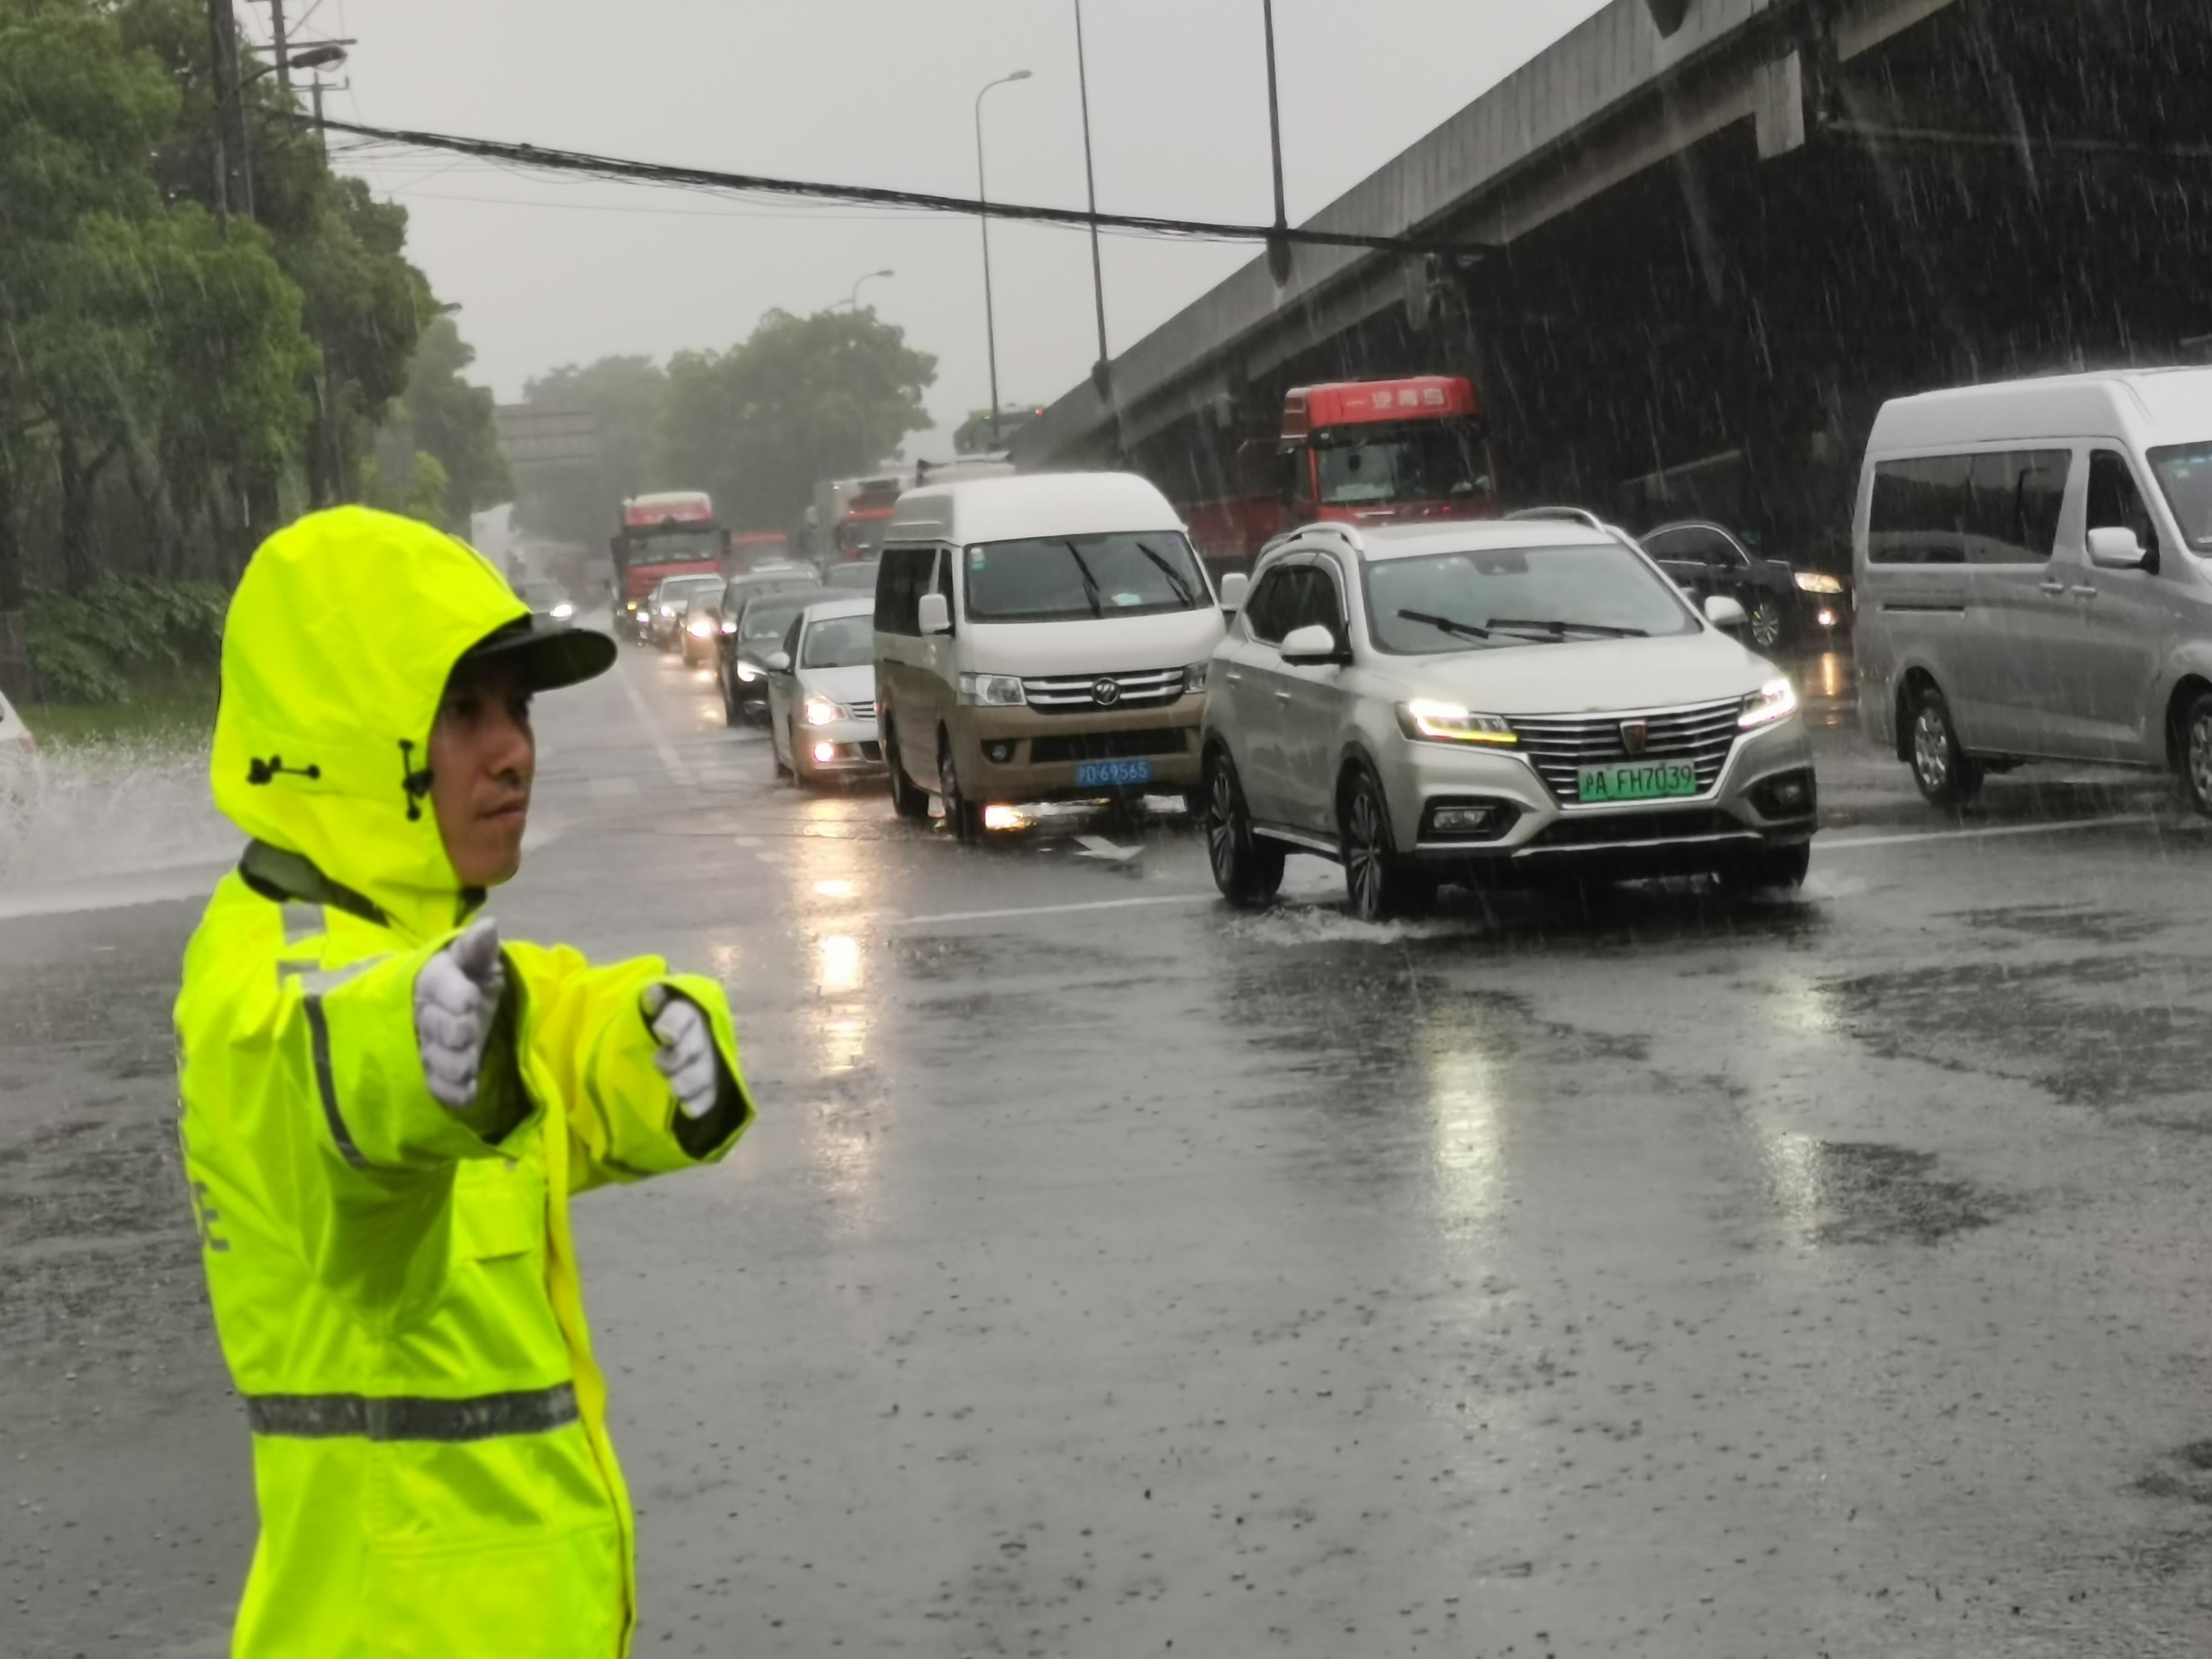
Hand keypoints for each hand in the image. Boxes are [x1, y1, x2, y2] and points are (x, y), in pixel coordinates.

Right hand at [414, 917, 505, 1109]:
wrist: (460, 1009)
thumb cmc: (471, 979)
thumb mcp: (478, 962)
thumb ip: (478, 949)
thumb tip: (488, 926)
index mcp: (434, 979)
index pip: (436, 984)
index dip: (451, 993)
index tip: (468, 999)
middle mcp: (426, 1013)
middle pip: (434, 1024)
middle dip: (451, 1030)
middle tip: (467, 1033)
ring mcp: (427, 1044)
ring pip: (433, 1056)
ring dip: (450, 1064)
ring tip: (467, 1067)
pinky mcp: (434, 1071)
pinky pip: (436, 1084)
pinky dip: (451, 1091)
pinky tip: (467, 1093)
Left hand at [642, 984, 717, 1119]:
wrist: (673, 1041)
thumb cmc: (655, 1020)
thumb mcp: (650, 1004)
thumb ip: (651, 997)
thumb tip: (652, 994)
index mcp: (687, 1011)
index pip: (683, 1015)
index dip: (674, 1025)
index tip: (663, 1036)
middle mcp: (703, 1036)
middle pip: (695, 1047)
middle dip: (678, 1058)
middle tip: (660, 1064)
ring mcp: (709, 1062)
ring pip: (704, 1073)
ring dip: (689, 1081)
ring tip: (675, 1089)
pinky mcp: (712, 1085)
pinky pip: (710, 1095)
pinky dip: (700, 1103)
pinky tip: (688, 1109)